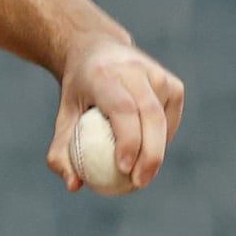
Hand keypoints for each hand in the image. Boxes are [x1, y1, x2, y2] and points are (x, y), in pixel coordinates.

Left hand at [46, 37, 184, 192]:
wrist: (96, 50)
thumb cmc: (79, 92)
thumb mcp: (64, 115)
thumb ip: (62, 151)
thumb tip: (73, 185)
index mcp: (103, 75)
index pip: (122, 109)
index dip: (127, 140)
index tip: (123, 170)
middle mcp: (133, 70)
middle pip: (149, 116)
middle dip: (149, 155)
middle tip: (139, 182)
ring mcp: (157, 74)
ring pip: (162, 121)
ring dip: (155, 151)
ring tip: (141, 174)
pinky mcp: (173, 83)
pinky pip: (169, 119)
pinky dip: (160, 139)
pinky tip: (145, 148)